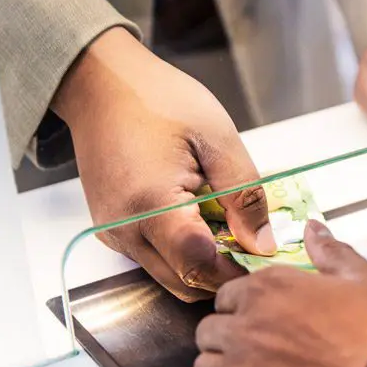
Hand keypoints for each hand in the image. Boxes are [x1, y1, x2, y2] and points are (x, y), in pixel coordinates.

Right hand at [52, 28, 276, 301]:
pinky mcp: (112, 231)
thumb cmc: (157, 99)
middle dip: (224, 273)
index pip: (200, 266)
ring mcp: (114, 234)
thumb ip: (244, 194)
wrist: (100, 83)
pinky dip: (183, 252)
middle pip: (185, 283)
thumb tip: (263, 243)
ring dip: (204, 264)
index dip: (238, 269)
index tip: (266, 256)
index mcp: (151, 204)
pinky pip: (154, 258)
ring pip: (171, 276)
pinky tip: (201, 219)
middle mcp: (125, 230)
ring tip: (228, 227)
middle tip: (254, 244)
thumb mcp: (217, 137)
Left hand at [194, 221, 366, 366]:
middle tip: (258, 344)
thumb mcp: (366, 278)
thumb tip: (314, 230)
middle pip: (209, 331)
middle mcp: (247, 326)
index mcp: (270, 288)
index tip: (262, 313)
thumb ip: (331, 253)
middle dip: (227, 335)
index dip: (244, 304)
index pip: (227, 295)